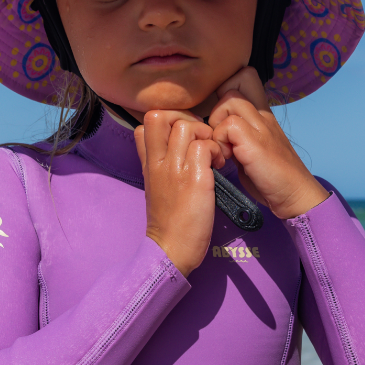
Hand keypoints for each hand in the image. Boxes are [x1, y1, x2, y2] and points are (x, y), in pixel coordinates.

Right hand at [134, 110, 224, 277]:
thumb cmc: (168, 220)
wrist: (171, 248)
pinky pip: (205, 147)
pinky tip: (217, 166)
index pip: (146, 123)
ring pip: (186, 127)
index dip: (167, 120)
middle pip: (160, 115)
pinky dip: (215, 151)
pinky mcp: (195, 180)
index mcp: (148, 163)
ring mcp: (175, 169)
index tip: (183, 135)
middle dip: (185, 118)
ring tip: (212, 153)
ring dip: (204, 135)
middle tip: (200, 138)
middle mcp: (158, 162)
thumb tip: (170, 147)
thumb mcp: (155, 186)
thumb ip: (159, 164)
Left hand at [207, 67, 329, 219]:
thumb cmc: (271, 176)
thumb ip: (237, 133)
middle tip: (221, 134)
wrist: (294, 194)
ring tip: (224, 148)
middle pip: (235, 80)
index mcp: (263, 113)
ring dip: (217, 124)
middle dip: (218, 106)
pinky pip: (228, 125)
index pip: (244, 76)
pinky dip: (220, 142)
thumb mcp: (252, 146)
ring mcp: (261, 126)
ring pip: (228, 99)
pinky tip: (228, 158)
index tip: (222, 117)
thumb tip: (214, 128)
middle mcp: (263, 114)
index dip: (226, 88)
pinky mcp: (255, 142)